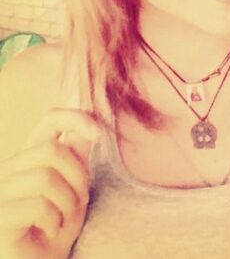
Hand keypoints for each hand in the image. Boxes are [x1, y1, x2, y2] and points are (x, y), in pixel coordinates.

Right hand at [0, 108, 100, 258]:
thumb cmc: (54, 230)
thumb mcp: (74, 191)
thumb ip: (77, 159)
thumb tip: (85, 129)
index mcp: (30, 156)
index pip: (49, 120)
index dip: (75, 118)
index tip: (99, 133)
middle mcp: (10, 168)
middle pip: (51, 149)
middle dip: (77, 176)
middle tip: (80, 202)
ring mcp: (0, 191)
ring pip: (45, 176)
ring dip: (67, 202)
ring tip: (64, 219)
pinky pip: (37, 205)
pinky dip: (54, 220)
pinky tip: (50, 231)